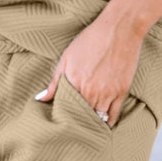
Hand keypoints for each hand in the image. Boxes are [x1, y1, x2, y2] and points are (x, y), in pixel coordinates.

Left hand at [34, 8, 142, 125]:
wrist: (119, 29)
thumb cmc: (91, 40)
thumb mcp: (67, 57)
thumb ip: (55, 82)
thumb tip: (40, 99)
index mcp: (74, 83)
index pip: (64, 110)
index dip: (62, 118)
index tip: (59, 122)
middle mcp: (90, 91)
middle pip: (81, 117)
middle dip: (76, 124)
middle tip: (71, 130)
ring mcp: (107, 93)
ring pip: (97, 118)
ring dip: (91, 125)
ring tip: (85, 130)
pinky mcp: (121, 92)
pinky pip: (114, 115)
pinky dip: (108, 123)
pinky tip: (103, 125)